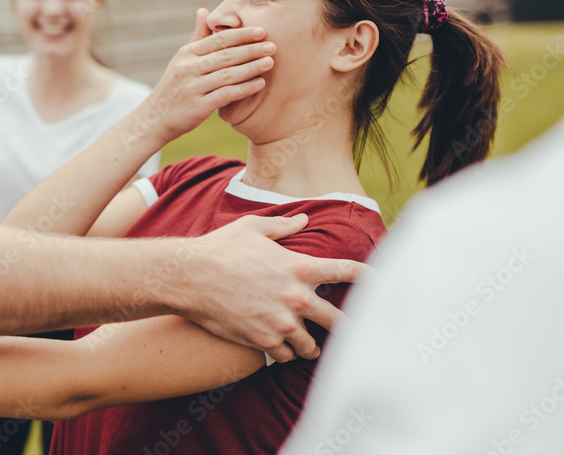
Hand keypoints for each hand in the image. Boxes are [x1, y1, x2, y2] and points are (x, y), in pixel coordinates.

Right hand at [143, 9, 274, 142]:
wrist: (154, 119)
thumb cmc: (174, 87)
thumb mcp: (181, 60)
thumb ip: (197, 38)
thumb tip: (203, 10)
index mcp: (186, 54)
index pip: (218, 40)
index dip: (241, 34)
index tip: (262, 31)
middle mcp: (187, 68)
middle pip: (225, 55)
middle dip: (251, 49)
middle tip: (273, 45)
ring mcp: (192, 87)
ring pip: (227, 74)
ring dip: (251, 67)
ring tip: (270, 62)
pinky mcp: (197, 107)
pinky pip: (225, 95)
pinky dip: (243, 89)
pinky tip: (259, 84)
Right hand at [187, 213, 366, 362]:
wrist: (188, 276)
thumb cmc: (219, 248)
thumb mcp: (252, 228)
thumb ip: (283, 226)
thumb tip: (303, 220)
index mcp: (299, 266)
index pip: (348, 272)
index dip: (372, 278)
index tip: (386, 284)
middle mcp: (296, 296)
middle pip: (339, 321)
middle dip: (347, 329)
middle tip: (352, 335)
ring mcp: (281, 322)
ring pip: (311, 345)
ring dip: (310, 345)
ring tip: (308, 347)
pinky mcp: (263, 340)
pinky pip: (285, 356)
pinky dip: (285, 353)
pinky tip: (279, 348)